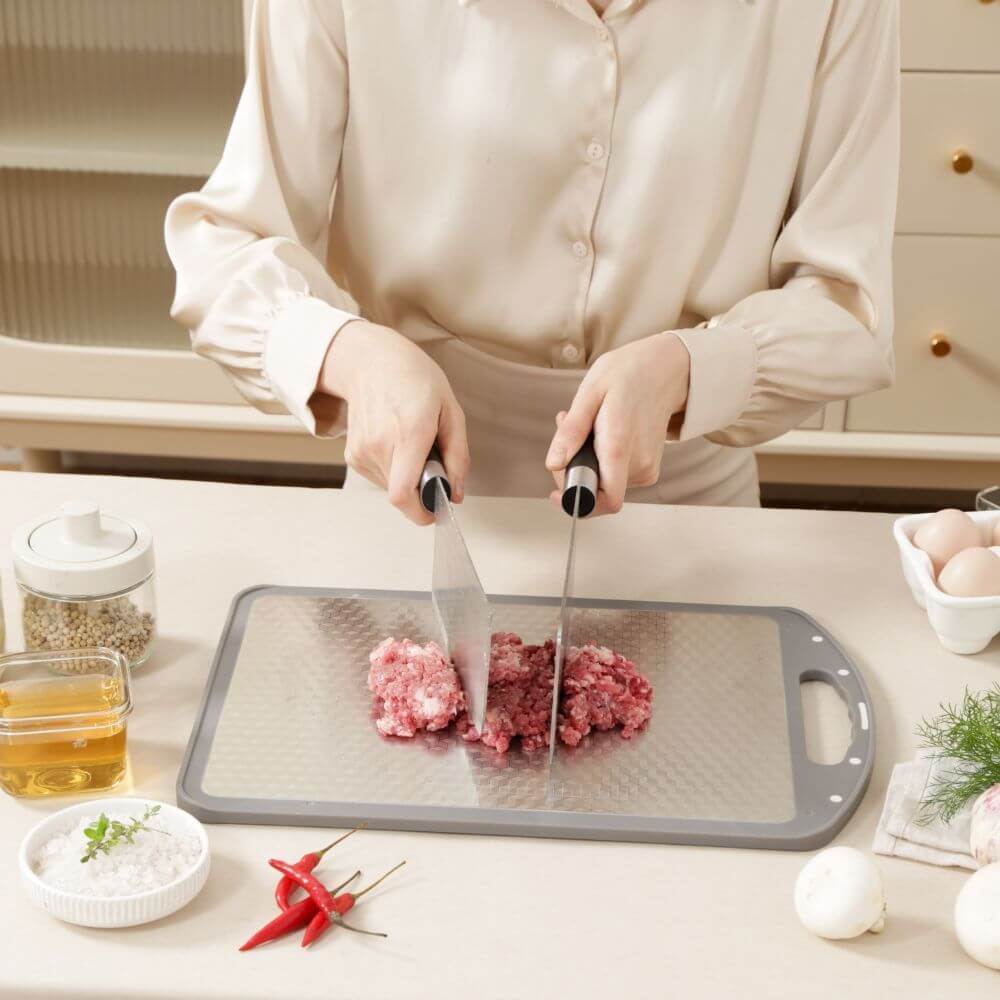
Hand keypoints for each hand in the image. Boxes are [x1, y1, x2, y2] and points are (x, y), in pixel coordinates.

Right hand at [319, 320, 469, 524]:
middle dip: (423, 488)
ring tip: (412, 445)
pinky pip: (380, 478)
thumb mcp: (450, 410)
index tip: (436, 510)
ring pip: (392, 488)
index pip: (403, 495)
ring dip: (408, 478)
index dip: (421, 512)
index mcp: (409, 433)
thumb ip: (458, 455)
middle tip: (431, 460)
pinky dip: (394, 470)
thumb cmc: (413, 379)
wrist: (369, 361)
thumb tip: (457, 492)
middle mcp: (380, 446)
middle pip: (403, 495)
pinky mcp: (352, 456)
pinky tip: (396, 443)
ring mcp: (361, 452)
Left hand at [545, 333, 689, 515]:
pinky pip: (614, 476)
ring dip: (584, 460)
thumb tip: (553, 464)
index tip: (558, 491)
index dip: (578, 501)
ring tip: (587, 424)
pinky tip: (600, 433)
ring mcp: (646, 469)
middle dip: (572, 468)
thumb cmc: (628, 374)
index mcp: (619, 446)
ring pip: (602, 482)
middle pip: (595, 491)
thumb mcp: (591, 391)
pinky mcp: (647, 469)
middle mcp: (638, 465)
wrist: (665, 369)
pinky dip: (600, 460)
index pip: (606, 500)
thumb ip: (572, 430)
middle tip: (566, 431)